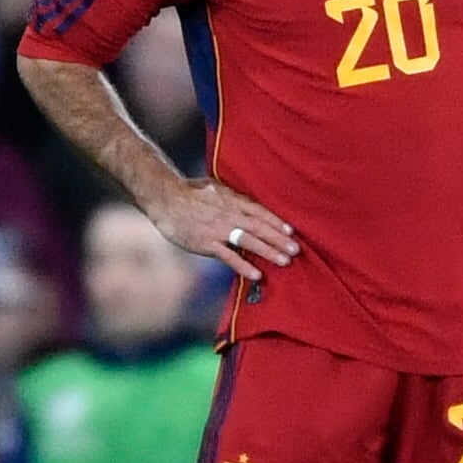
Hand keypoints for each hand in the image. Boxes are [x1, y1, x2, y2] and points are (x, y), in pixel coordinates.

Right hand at [152, 175, 297, 281]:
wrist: (165, 198)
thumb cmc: (189, 191)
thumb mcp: (215, 187)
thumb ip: (232, 196)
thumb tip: (248, 202)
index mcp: (232, 199)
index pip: (259, 211)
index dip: (277, 221)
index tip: (291, 231)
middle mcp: (229, 214)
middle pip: (259, 227)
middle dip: (279, 239)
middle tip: (297, 249)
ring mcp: (218, 229)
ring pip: (248, 241)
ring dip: (268, 251)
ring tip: (285, 261)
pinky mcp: (206, 243)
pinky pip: (229, 256)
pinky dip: (243, 265)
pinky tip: (256, 275)